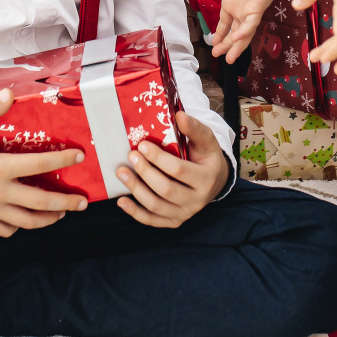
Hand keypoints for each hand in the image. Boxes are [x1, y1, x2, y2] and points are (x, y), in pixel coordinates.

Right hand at [0, 88, 88, 236]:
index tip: (79, 157)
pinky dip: (19, 227)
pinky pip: (6, 230)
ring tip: (61, 214)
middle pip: (41, 202)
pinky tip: (25, 220)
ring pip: (27, 222)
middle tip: (83, 202)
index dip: (62, 160)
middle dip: (66, 203)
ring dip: (48, 219)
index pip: (38, 165)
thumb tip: (10, 93)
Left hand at [115, 112, 231, 227]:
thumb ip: (194, 128)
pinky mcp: (174, 221)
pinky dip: (135, 212)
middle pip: (166, 189)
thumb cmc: (207, 157)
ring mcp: (185, 213)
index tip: (142, 145)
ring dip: (136, 189)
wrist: (215, 180)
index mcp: (206, 178)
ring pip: (156, 206)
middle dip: (145, 172)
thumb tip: (179, 115)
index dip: (158, 158)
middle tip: (131, 156)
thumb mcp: (206, 140)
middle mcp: (197, 200)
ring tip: (121, 172)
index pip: (179, 170)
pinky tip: (121, 200)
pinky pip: (152, 220)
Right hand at [188, 0, 296, 62]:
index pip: (225, 23)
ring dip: (235, 47)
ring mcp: (249, 12)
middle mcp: (240, 11)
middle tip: (217, 55)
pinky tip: (236, 38)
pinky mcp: (257, 10)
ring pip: (243, 35)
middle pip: (233, 34)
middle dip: (225, 45)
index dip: (219, 34)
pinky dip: (244, 32)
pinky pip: (250, 24)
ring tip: (228, 59)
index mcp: (231, 4)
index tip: (213, 43)